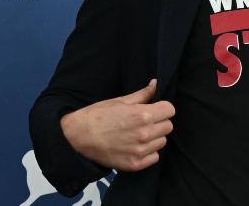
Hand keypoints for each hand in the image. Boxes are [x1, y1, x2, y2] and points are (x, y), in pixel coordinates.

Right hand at [60, 78, 174, 171]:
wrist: (77, 136)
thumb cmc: (98, 115)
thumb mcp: (120, 101)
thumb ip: (142, 94)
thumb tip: (155, 83)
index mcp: (142, 115)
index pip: (170, 110)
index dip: (162, 108)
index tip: (155, 109)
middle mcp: (144, 134)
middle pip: (168, 126)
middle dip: (159, 122)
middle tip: (144, 121)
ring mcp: (139, 151)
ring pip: (162, 142)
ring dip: (154, 137)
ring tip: (138, 134)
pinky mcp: (134, 164)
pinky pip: (154, 157)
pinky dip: (148, 152)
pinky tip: (135, 146)